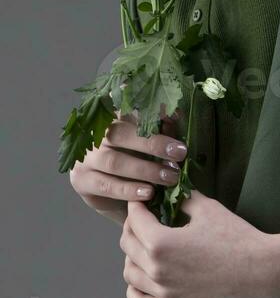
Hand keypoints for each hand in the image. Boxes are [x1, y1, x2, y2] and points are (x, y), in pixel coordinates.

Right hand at [69, 110, 186, 226]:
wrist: (113, 193)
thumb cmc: (136, 157)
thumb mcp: (149, 141)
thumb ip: (160, 129)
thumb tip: (177, 118)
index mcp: (111, 114)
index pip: (126, 104)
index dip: (149, 108)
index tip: (174, 116)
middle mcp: (94, 133)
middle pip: (121, 133)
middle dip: (153, 142)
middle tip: (180, 152)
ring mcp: (85, 157)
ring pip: (114, 161)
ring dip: (145, 170)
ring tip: (170, 177)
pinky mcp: (82, 180)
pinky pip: (106, 185)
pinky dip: (129, 190)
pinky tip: (148, 193)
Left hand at [121, 190, 274, 297]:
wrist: (261, 274)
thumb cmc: (237, 238)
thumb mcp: (209, 209)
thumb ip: (185, 199)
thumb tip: (173, 192)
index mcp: (161, 243)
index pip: (135, 219)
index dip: (137, 204)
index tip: (144, 198)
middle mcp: (155, 270)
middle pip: (127, 244)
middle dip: (133, 226)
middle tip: (145, 217)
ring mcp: (163, 293)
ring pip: (129, 274)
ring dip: (132, 255)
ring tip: (146, 245)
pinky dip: (134, 290)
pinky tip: (144, 278)